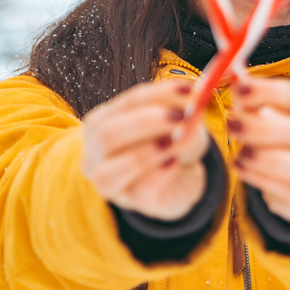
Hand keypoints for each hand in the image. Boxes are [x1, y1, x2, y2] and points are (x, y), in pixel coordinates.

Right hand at [80, 79, 209, 220]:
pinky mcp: (132, 200)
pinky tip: (176, 163)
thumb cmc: (172, 142)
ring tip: (180, 140)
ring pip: (112, 171)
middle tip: (181, 116)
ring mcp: (108, 181)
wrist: (178, 179)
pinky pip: (141, 189)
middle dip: (145, 122)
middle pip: (106, 134)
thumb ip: (187, 112)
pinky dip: (160, 174)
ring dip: (149, 152)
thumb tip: (194, 101)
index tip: (189, 89)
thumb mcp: (183, 121)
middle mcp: (96, 152)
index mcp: (103, 121)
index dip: (159, 93)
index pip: (127, 102)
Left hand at [228, 78, 289, 222]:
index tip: (239, 90)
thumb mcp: (284, 109)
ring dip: (267, 159)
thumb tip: (236, 87)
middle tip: (233, 123)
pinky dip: (261, 179)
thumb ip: (260, 99)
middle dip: (264, 128)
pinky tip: (241, 166)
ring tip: (238, 151)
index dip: (270, 93)